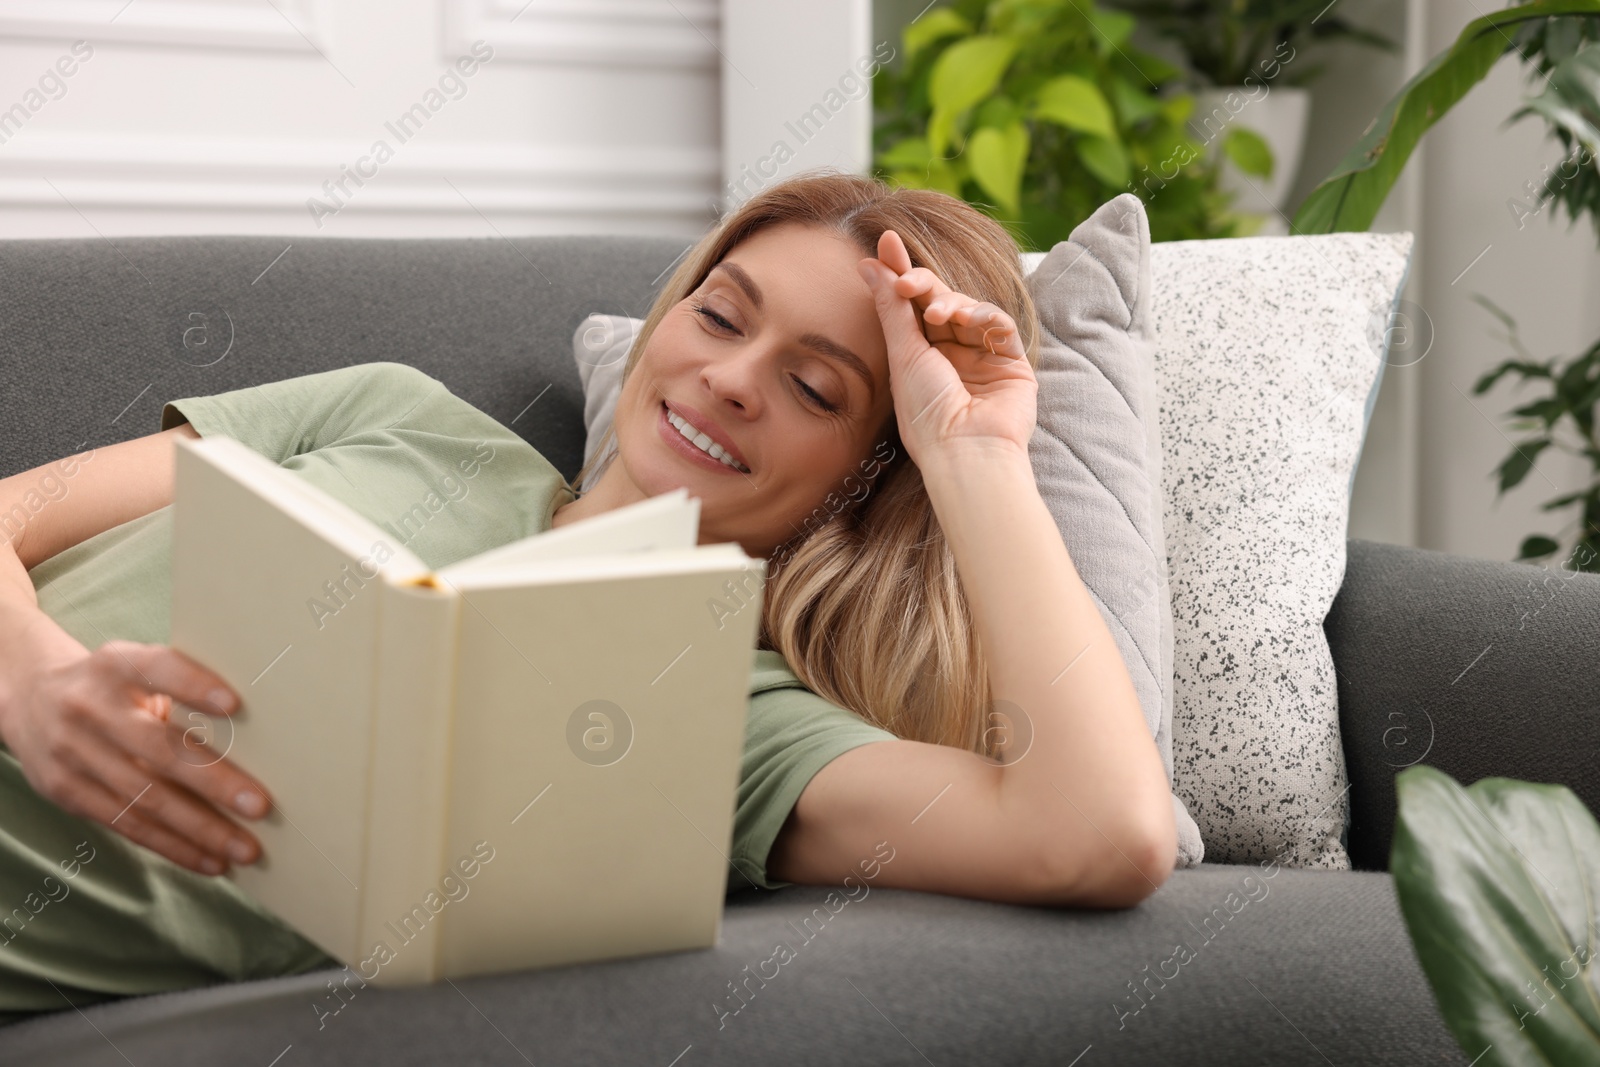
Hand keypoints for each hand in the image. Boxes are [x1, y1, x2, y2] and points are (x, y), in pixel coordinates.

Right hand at [0, 622, 270, 875]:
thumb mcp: (134, 670)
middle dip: (212, 781)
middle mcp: (90, 707)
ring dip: (200, 829)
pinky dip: (173, 846)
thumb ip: (179, 689)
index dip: (193, 684)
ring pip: (144, 798)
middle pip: (156, 748)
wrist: (28, 699)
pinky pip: (127, 826)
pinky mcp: (67, 792)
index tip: (234, 703)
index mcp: (116, 665)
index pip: (157, 669)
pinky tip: (211, 861)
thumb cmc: (112, 685)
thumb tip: (261, 729)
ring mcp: (73, 753)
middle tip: (260, 805)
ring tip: (245, 849)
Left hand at [855, 229, 1036, 468]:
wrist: (964, 451)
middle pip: (939, 301)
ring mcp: (982, 358)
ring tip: (934, 312)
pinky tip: (964, 320)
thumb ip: (891, 307)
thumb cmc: (926, 414)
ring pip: (969, 308)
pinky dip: (982, 314)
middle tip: (906, 276)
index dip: (900, 273)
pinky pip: (999, 324)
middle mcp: (951, 355)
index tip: (885, 243)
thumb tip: (869, 265)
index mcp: (921, 358)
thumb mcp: (903, 355)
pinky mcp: (1011, 362)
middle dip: (922, 282)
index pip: (911, 306)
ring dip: (950, 301)